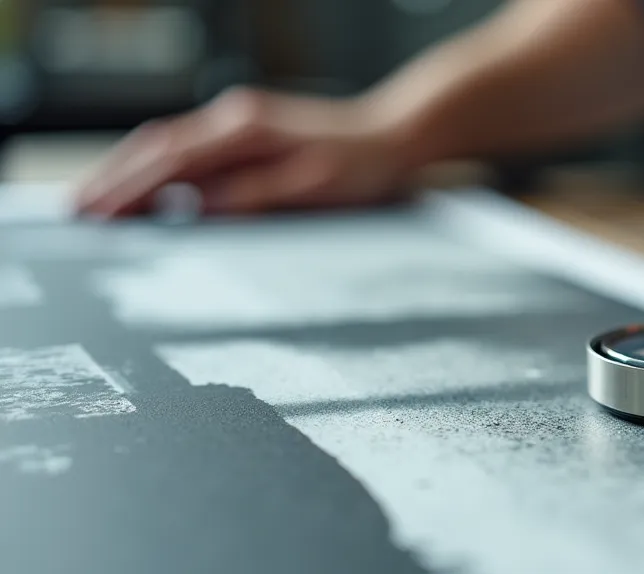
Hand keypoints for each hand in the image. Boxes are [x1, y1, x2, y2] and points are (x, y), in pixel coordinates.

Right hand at [74, 87, 411, 217]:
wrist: (395, 135)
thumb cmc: (362, 165)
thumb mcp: (311, 188)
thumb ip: (254, 197)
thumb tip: (198, 208)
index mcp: (246, 130)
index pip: (170, 161)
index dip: (128, 189)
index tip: (97, 215)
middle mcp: (235, 118)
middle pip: (156, 148)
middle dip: (113, 180)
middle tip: (78, 214)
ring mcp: (239, 122)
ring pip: (167, 145)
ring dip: (129, 172)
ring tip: (97, 204)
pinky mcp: (248, 132)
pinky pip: (188, 148)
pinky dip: (157, 168)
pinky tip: (146, 189)